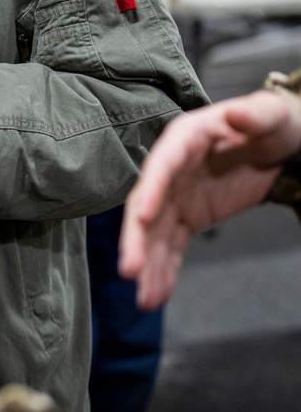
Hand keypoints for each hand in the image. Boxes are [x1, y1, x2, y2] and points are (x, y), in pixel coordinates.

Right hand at [120, 89, 300, 309]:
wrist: (281, 146)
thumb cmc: (272, 124)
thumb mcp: (271, 115)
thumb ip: (257, 114)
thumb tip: (237, 112)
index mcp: (185, 139)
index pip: (162, 165)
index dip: (151, 190)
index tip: (142, 216)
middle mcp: (171, 170)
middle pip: (146, 206)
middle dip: (136, 239)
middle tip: (130, 270)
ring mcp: (176, 197)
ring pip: (154, 234)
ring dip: (147, 265)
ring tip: (144, 299)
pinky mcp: (188, 218)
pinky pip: (171, 247)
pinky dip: (164, 271)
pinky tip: (157, 296)